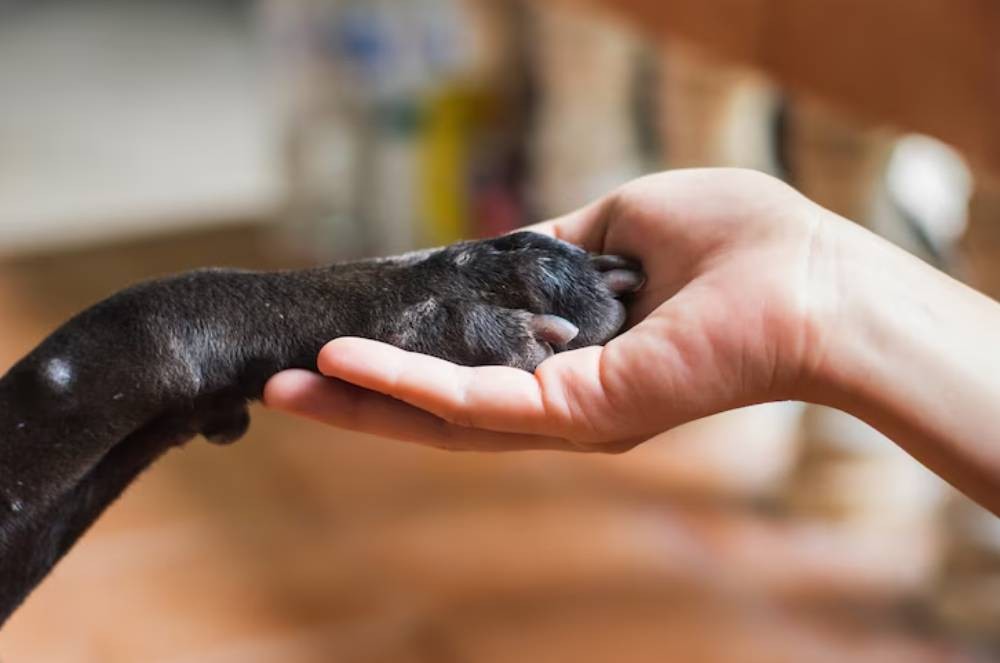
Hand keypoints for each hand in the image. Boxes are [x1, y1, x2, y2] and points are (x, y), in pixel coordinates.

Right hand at [264, 168, 835, 451]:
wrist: (809, 279)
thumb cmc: (737, 245)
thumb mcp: (624, 226)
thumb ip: (557, 249)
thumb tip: (509, 247)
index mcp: (575, 359)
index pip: (471, 366)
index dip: (407, 355)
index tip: (349, 332)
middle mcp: (562, 402)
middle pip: (442, 409)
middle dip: (362, 398)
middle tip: (285, 383)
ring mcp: (565, 415)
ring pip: (441, 419)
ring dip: (360, 403)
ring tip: (286, 387)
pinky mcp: (575, 414)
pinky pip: (469, 404)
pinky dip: (402, 385)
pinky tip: (342, 366)